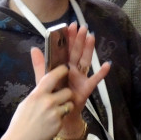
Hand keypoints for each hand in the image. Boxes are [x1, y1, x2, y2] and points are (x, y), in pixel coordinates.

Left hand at [10, 24, 108, 139]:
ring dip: (89, 49)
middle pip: (76, 52)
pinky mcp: (86, 88)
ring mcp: (80, 78)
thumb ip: (40, 65)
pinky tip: (106, 65)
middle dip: (79, 39)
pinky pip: (95, 79)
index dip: (68, 37)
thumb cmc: (52, 97)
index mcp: (62, 66)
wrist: (57, 114)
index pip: (65, 49)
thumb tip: (34, 48)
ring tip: (91, 37)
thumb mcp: (43, 80)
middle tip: (82, 26)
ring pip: (85, 60)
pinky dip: (101, 73)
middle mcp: (72, 69)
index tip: (69, 25)